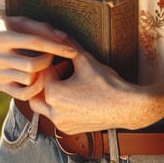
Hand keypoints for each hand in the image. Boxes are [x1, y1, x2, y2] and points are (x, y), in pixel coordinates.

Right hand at [0, 16, 77, 100]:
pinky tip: (41, 78)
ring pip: (29, 80)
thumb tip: (63, 38)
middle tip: (55, 57)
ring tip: (48, 66)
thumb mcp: (26, 22)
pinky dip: (37, 88)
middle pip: (32, 65)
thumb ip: (44, 29)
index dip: (56, 46)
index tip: (73, 50)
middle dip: (49, 61)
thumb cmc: (16, 29)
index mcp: (1, 38)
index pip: (34, 42)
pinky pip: (24, 95)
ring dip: (44, 74)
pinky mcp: (2, 87)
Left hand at [29, 46, 147, 133]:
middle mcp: (54, 112)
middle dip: (45, 82)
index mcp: (54, 95)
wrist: (127, 108)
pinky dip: (59, 106)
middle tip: (61, 73)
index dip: (54, 64)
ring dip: (51, 95)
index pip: (44, 73)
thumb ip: (69, 46)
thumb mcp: (86, 60)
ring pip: (44, 107)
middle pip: (36, 93)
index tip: (65, 60)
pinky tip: (75, 96)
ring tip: (67, 84)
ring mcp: (61, 123)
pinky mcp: (69, 130)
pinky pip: (56, 116)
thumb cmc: (107, 84)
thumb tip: (58, 33)